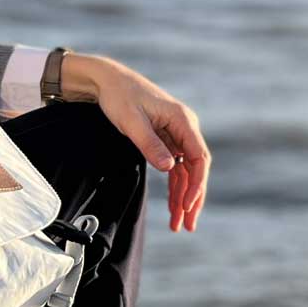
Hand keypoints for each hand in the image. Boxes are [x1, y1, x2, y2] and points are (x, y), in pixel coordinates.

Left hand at [64, 53, 208, 232]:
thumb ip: (150, 145)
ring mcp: (177, 134)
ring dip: (184, 197)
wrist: (107, 81)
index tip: (188, 205)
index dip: (197, 184)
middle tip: (187, 225)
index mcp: (182, 120)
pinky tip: (174, 206)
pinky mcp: (166, 139)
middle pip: (196, 169)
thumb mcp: (132, 121)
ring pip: (187, 172)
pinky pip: (176, 167)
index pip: (199, 158)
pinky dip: (175, 187)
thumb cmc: (120, 96)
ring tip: (179, 224)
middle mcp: (185, 127)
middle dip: (193, 198)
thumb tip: (169, 168)